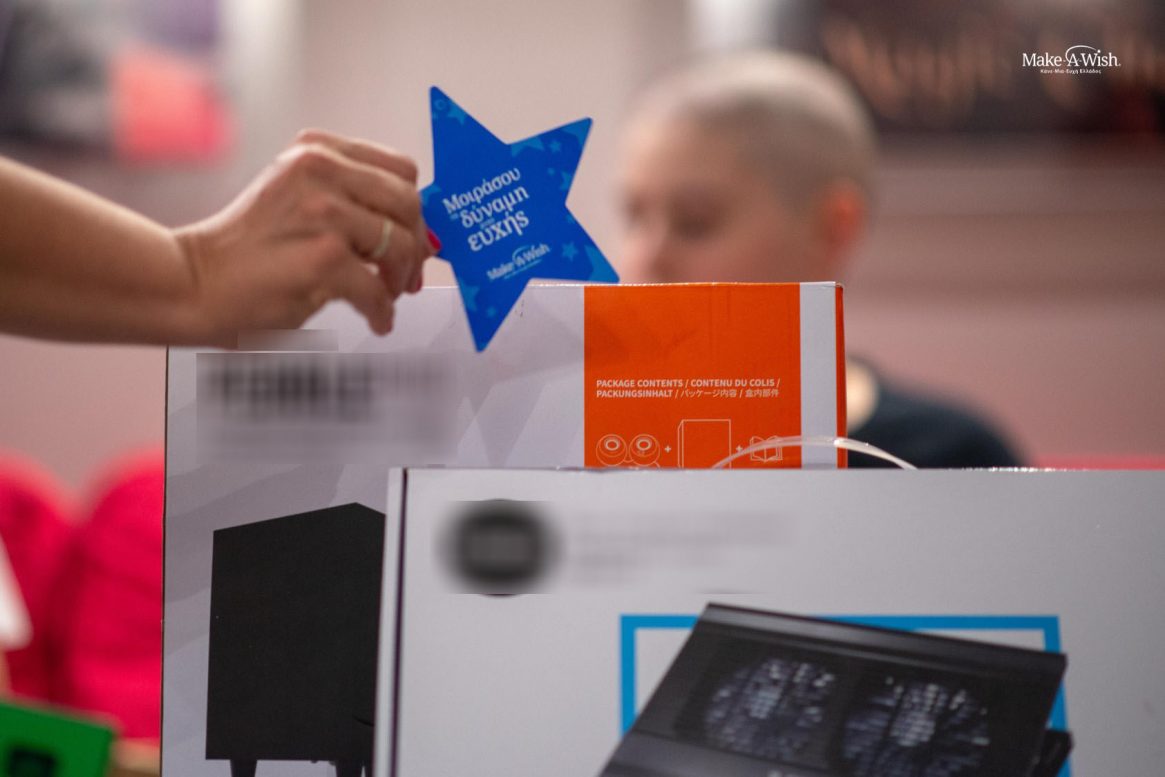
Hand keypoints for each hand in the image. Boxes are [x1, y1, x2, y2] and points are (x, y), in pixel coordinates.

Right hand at [174, 129, 434, 344]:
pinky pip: (379, 288)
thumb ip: (350, 203)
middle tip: (407, 276)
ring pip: (400, 245)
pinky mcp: (325, 257)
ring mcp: (324, 212)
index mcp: (316, 151)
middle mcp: (320, 171)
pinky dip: (383, 311)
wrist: (195, 282)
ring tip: (386, 296)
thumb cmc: (246, 251)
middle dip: (415, 245)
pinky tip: (376, 320)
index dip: (413, 209)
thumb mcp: (298, 201)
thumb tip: (417, 233)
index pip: (398, 169)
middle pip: (407, 203)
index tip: (411, 236)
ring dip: (400, 279)